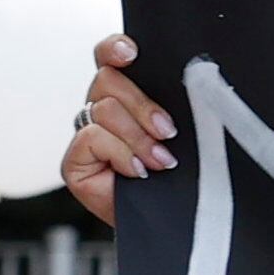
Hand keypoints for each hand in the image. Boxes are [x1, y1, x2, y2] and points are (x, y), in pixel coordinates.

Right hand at [62, 35, 178, 227]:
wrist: (174, 226)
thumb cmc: (182, 179)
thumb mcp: (187, 136)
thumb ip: (182, 106)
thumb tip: (199, 81)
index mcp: (126, 94)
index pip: (110, 56)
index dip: (116, 48)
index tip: (132, 53)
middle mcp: (102, 109)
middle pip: (108, 79)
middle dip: (142, 105)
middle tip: (168, 131)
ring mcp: (86, 134)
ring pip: (104, 108)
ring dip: (136, 136)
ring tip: (159, 160)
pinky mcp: (74, 162)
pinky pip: (92, 137)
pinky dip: (119, 153)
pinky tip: (137, 171)